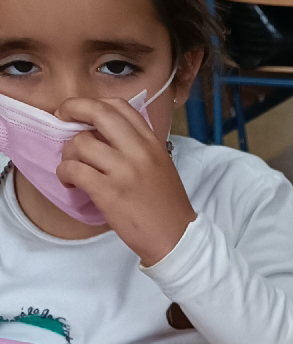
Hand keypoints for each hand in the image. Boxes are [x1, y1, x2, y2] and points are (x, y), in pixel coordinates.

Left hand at [56, 97, 195, 264]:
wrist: (178, 239)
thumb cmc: (167, 207)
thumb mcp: (161, 166)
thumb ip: (137, 147)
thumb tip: (102, 136)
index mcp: (152, 143)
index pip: (120, 107)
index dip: (94, 104)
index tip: (82, 113)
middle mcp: (139, 152)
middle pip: (98, 113)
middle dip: (72, 109)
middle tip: (62, 118)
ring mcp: (124, 171)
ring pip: (80, 143)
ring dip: (68, 154)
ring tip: (72, 167)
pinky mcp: (109, 193)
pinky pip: (74, 171)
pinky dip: (65, 174)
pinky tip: (70, 182)